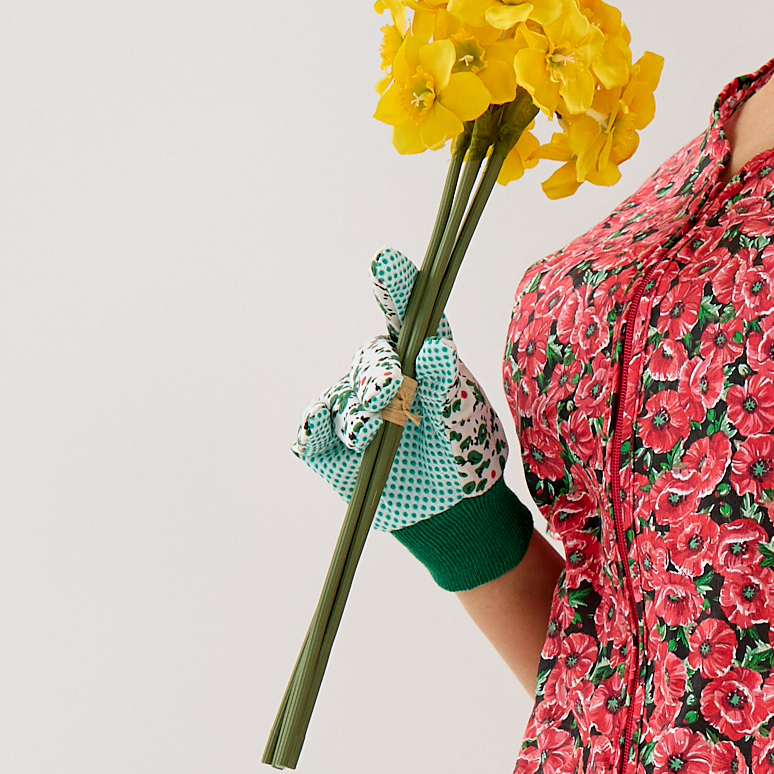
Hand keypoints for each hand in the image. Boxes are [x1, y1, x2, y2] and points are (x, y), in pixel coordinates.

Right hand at [291, 249, 533, 591]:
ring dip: (361, 419)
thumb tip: (432, 346)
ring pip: (343, 399)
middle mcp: (382, 372)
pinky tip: (335, 436)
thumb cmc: (462, 455)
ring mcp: (350, 404)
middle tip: (394, 394)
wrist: (449, 511)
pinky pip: (311, 431)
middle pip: (370, 359)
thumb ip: (445, 382)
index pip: (406, 312)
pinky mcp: (326, 442)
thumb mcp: (462, 420)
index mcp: (420, 356)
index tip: (388, 261)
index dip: (395, 285)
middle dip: (379, 376)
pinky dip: (318, 432)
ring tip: (379, 440)